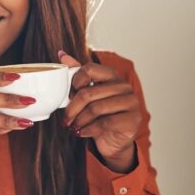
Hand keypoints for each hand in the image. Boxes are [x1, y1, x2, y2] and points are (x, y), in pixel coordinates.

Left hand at [59, 50, 139, 172]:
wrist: (113, 140)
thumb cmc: (99, 115)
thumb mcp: (87, 94)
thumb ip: (77, 74)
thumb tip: (62, 54)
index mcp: (112, 76)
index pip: (89, 69)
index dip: (75, 82)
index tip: (68, 95)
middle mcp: (124, 86)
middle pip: (88, 93)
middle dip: (72, 108)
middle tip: (65, 119)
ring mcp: (131, 102)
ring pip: (96, 109)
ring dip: (79, 120)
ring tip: (73, 126)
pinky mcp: (133, 119)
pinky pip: (105, 123)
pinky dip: (88, 129)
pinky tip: (81, 132)